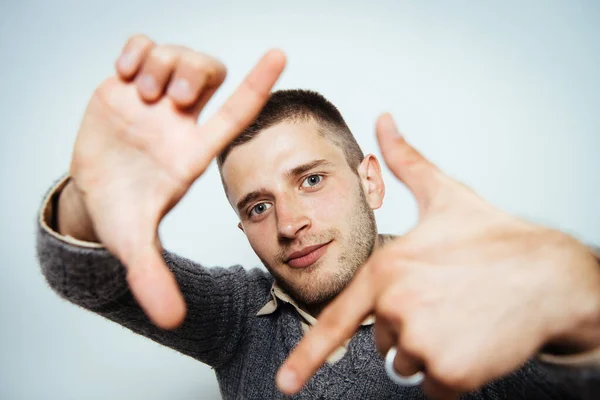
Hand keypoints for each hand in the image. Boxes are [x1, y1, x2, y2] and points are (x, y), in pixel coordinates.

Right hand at [66, 35, 285, 328]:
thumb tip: (171, 321)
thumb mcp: (135, 244)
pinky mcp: (128, 83)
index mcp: (195, 150)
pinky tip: (126, 72)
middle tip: (171, 101)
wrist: (93, 194)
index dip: (259, 83)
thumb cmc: (122, 213)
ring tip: (142, 92)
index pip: (237, 111)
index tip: (280, 55)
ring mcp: (157, 100)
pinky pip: (143, 44)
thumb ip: (153, 278)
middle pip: (209, 71)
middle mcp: (183, 122)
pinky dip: (137, 50)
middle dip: (192, 74)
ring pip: (177, 55)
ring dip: (161, 66)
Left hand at [277, 114, 599, 397]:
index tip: (286, 383)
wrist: (550, 275)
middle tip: (446, 302)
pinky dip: (453, 374)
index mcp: (386, 270)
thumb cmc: (494, 238)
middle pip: (383, 340)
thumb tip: (384, 120)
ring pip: (408, 364)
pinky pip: (436, 388)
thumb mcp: (444, 196)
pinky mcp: (451, 371)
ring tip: (461, 317)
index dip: (307, 356)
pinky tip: (474, 340)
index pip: (337, 320)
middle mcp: (397, 307)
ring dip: (430, 351)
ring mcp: (424, 341)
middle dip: (407, 328)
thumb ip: (405, 162)